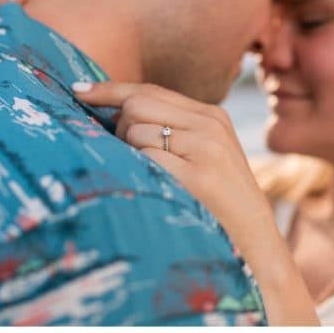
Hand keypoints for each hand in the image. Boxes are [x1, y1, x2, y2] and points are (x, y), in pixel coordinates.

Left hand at [74, 81, 319, 325]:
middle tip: (128, 158)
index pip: (149, 90)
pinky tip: (149, 189)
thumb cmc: (216, 203)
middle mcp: (209, 125)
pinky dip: (135, 172)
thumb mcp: (203, 154)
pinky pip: (143, 160)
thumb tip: (110, 112)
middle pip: (136, 106)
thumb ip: (169, 128)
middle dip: (118, 128)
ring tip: (150, 180)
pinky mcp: (197, 177)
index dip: (110, 89)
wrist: (255, 244)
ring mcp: (204, 150)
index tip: (78, 88)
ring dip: (127, 155)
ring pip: (134, 132)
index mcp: (211, 116)